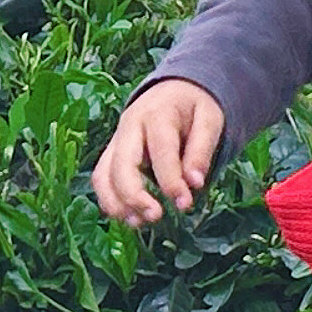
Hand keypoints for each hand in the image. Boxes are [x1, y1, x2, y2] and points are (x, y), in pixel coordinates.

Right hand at [92, 78, 225, 226]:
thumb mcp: (210, 119)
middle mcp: (130, 127)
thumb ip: (202, 150)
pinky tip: (127, 217)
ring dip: (116, 202)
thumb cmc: (194, 106)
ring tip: (137, 223)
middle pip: (121, 164)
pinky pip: (101, 178)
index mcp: (158, 114)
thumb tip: (195, 184)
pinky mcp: (112, 153)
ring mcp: (117, 140)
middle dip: (134, 195)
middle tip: (155, 217)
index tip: (184, 203)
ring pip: (103, 174)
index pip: (160, 151)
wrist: (173, 88)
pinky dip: (109, 200)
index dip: (171, 180)